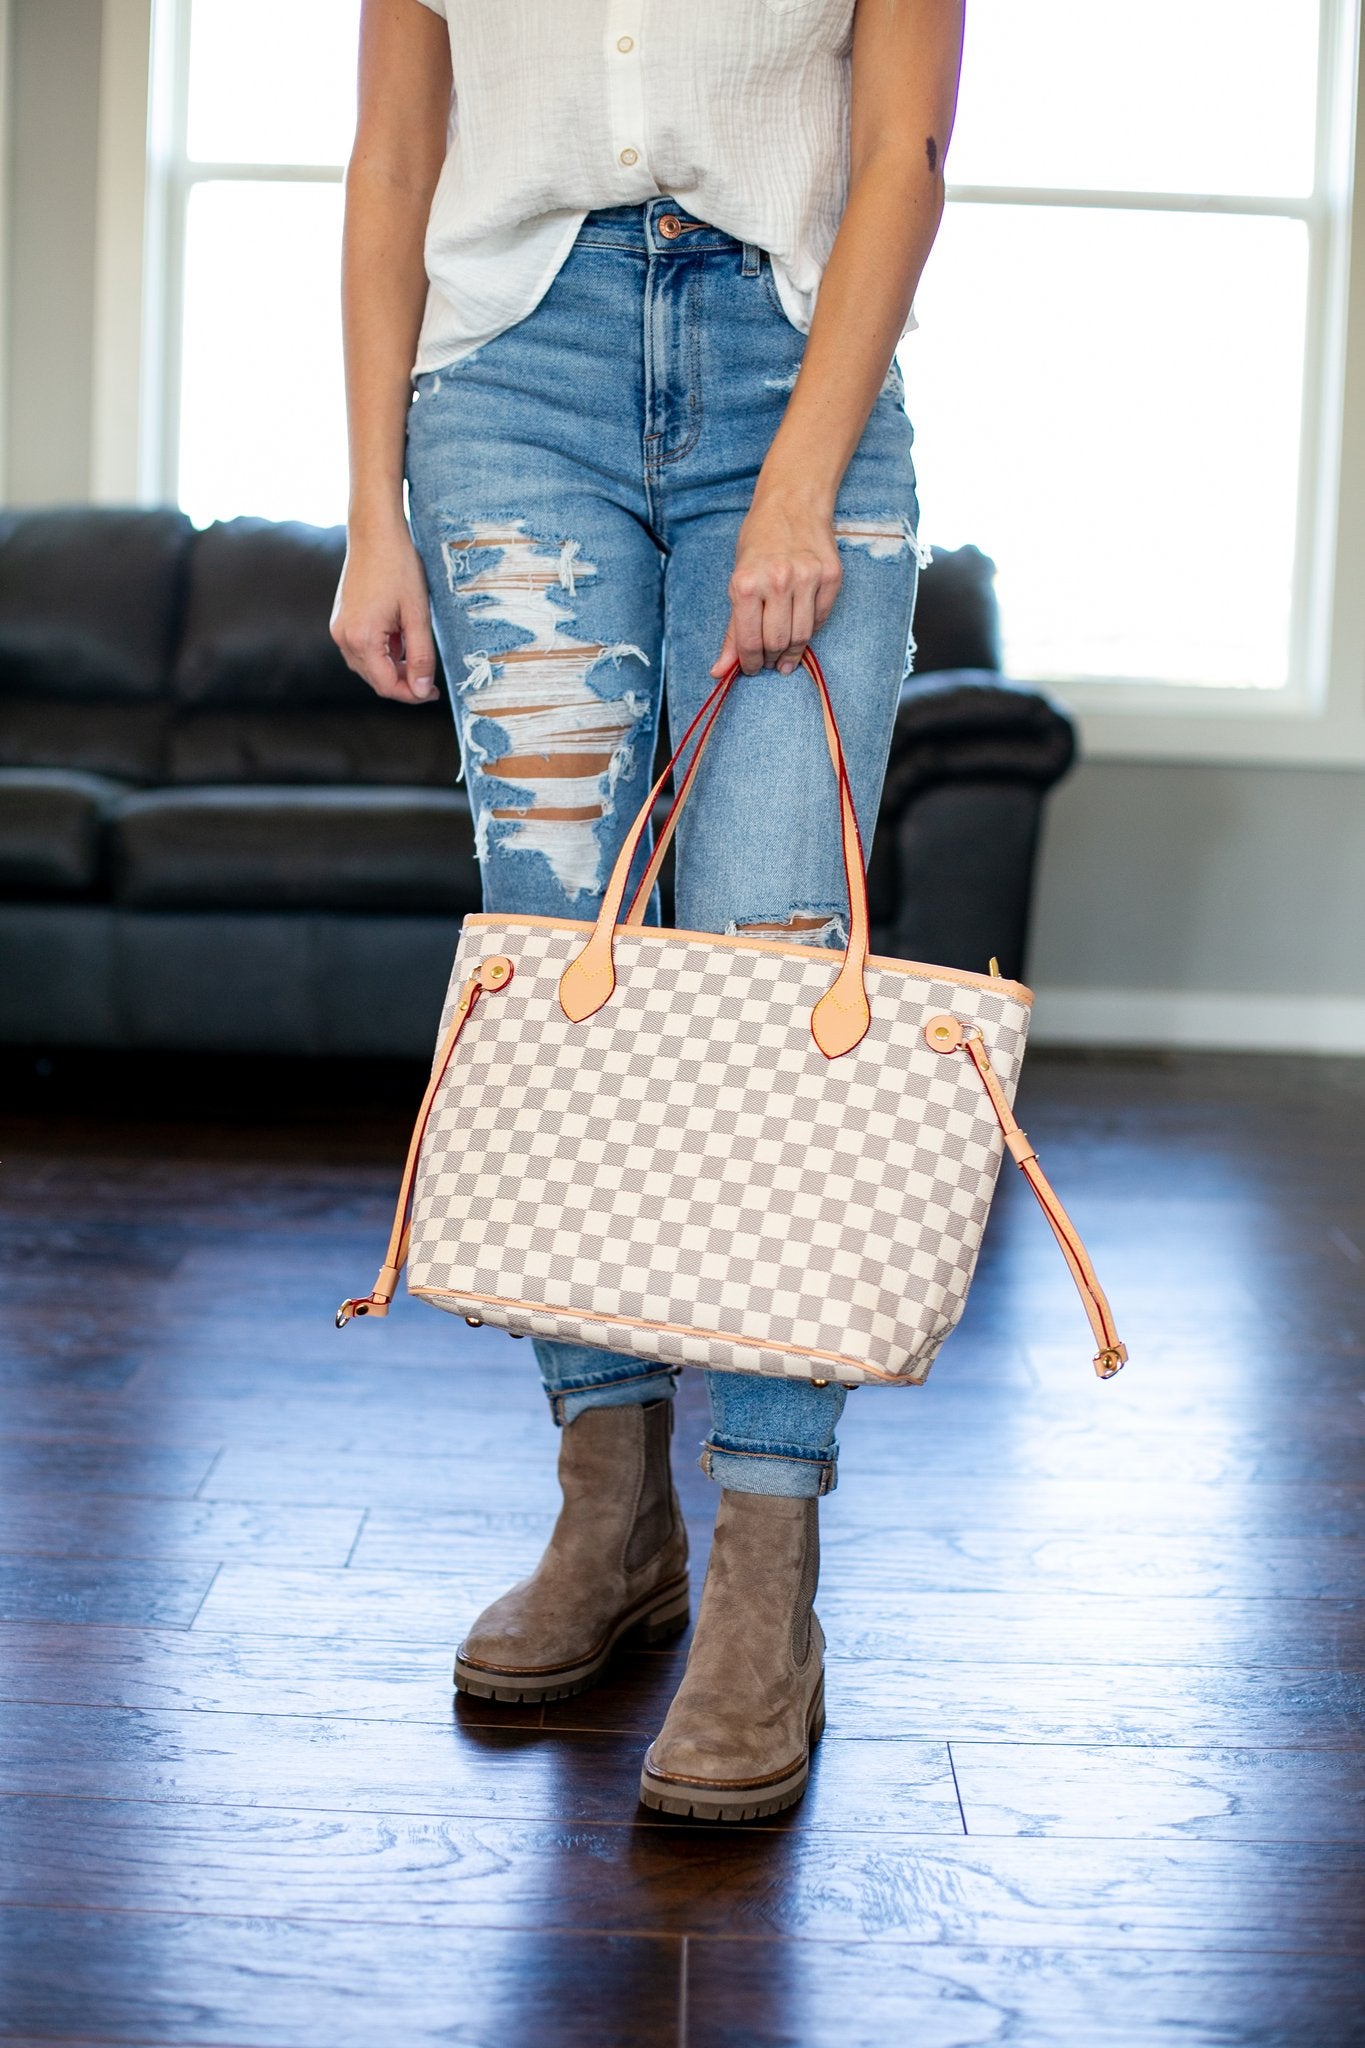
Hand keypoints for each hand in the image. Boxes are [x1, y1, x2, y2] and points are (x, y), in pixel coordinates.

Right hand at [331, 520, 438, 703]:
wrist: (375, 533)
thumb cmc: (399, 567)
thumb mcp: (417, 614)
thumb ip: (421, 655)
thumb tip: (423, 689)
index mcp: (362, 638)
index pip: (386, 685)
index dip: (412, 694)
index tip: (433, 693)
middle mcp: (343, 638)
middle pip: (375, 679)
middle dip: (403, 683)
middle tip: (430, 680)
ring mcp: (338, 629)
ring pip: (368, 667)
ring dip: (392, 669)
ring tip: (416, 653)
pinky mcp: (341, 620)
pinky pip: (362, 650)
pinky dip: (382, 654)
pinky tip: (400, 639)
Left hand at [710, 484, 841, 678]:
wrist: (793, 503)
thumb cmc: (759, 541)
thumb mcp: (737, 581)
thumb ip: (732, 630)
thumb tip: (720, 671)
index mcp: (747, 583)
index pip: (749, 642)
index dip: (749, 663)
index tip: (750, 668)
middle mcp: (778, 581)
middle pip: (777, 643)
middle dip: (770, 659)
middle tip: (768, 661)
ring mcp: (808, 578)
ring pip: (802, 636)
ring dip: (791, 652)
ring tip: (784, 655)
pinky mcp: (831, 577)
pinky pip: (821, 619)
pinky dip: (810, 630)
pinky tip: (800, 628)